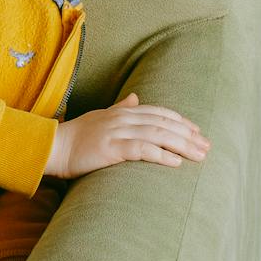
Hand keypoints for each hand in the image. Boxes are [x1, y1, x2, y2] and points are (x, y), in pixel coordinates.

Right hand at [45, 93, 210, 179]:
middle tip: (207, 146)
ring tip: (199, 155)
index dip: (181, 121)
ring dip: (182, 145)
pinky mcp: (111, 149)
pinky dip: (161, 154)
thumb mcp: (101, 117)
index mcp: (122, 112)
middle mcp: (123, 119)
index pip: (159, 113)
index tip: (198, 132)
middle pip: (163, 123)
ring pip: (157, 135)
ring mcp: (117, 132)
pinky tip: (176, 162)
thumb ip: (120, 108)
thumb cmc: (77, 137)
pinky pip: (141, 150)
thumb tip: (136, 98)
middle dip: (188, 135)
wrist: (52, 147)